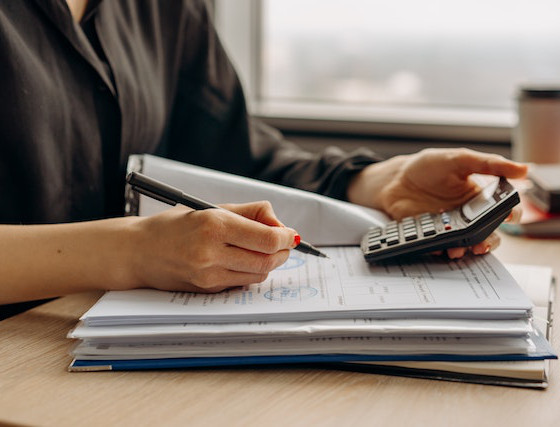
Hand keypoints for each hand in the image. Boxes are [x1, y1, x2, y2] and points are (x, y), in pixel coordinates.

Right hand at [127, 201, 297, 292]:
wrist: (139, 251)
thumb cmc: (176, 225)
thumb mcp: (212, 208)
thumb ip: (251, 213)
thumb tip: (280, 226)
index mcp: (214, 226)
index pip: (267, 239)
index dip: (286, 238)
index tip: (290, 234)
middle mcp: (211, 253)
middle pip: (267, 261)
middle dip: (282, 252)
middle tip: (283, 243)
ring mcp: (208, 275)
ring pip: (258, 275)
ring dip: (269, 263)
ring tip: (263, 251)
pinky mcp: (206, 290)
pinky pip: (241, 282)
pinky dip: (251, 272)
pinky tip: (242, 260)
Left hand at [347, 148, 527, 256]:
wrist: (395, 179)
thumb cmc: (428, 167)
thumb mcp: (459, 159)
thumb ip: (488, 164)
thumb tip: (523, 169)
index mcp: (479, 197)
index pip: (504, 210)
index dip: (510, 215)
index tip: (508, 216)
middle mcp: (467, 215)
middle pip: (488, 233)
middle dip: (489, 241)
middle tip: (483, 242)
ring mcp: (449, 227)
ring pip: (466, 244)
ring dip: (466, 249)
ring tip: (459, 249)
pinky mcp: (431, 235)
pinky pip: (440, 247)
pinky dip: (441, 249)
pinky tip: (439, 246)